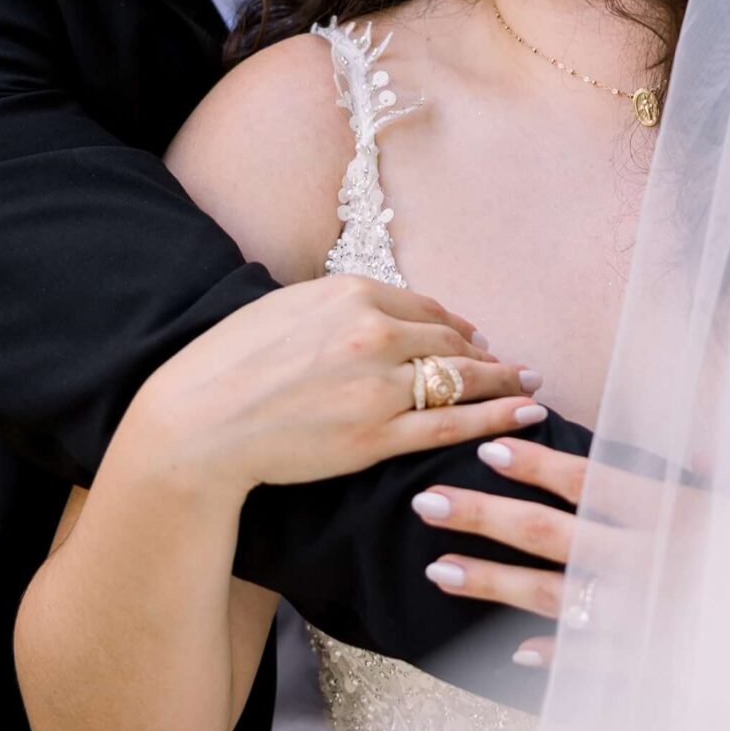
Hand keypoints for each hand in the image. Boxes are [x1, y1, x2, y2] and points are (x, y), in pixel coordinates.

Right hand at [128, 274, 549, 495]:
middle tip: (514, 365)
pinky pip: (451, 425)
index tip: (475, 337)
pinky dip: (496, 418)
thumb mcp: (283, 309)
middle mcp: (373, 333)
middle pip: (449, 343)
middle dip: (486, 355)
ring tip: (530, 387)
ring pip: (459, 381)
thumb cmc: (228, 365)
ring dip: (504, 382)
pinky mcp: (377, 436)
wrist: (198, 424)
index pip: (424, 308)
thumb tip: (372, 308)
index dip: (456, 325)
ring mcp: (379, 386)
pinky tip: (525, 414)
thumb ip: (335, 305)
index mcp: (349, 294)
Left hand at [411, 439, 716, 666]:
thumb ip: (701, 466)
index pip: (595, 481)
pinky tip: (512, 651)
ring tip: (439, 569)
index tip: (490, 444)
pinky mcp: (657, 666)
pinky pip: (595, 662)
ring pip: (557, 598)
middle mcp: (658, 565)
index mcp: (681, 514)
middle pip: (555, 535)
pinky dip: (555, 657)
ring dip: (493, 584)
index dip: (540, 463)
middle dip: (486, 516)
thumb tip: (654, 434)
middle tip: (427, 500)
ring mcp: (652, 619)